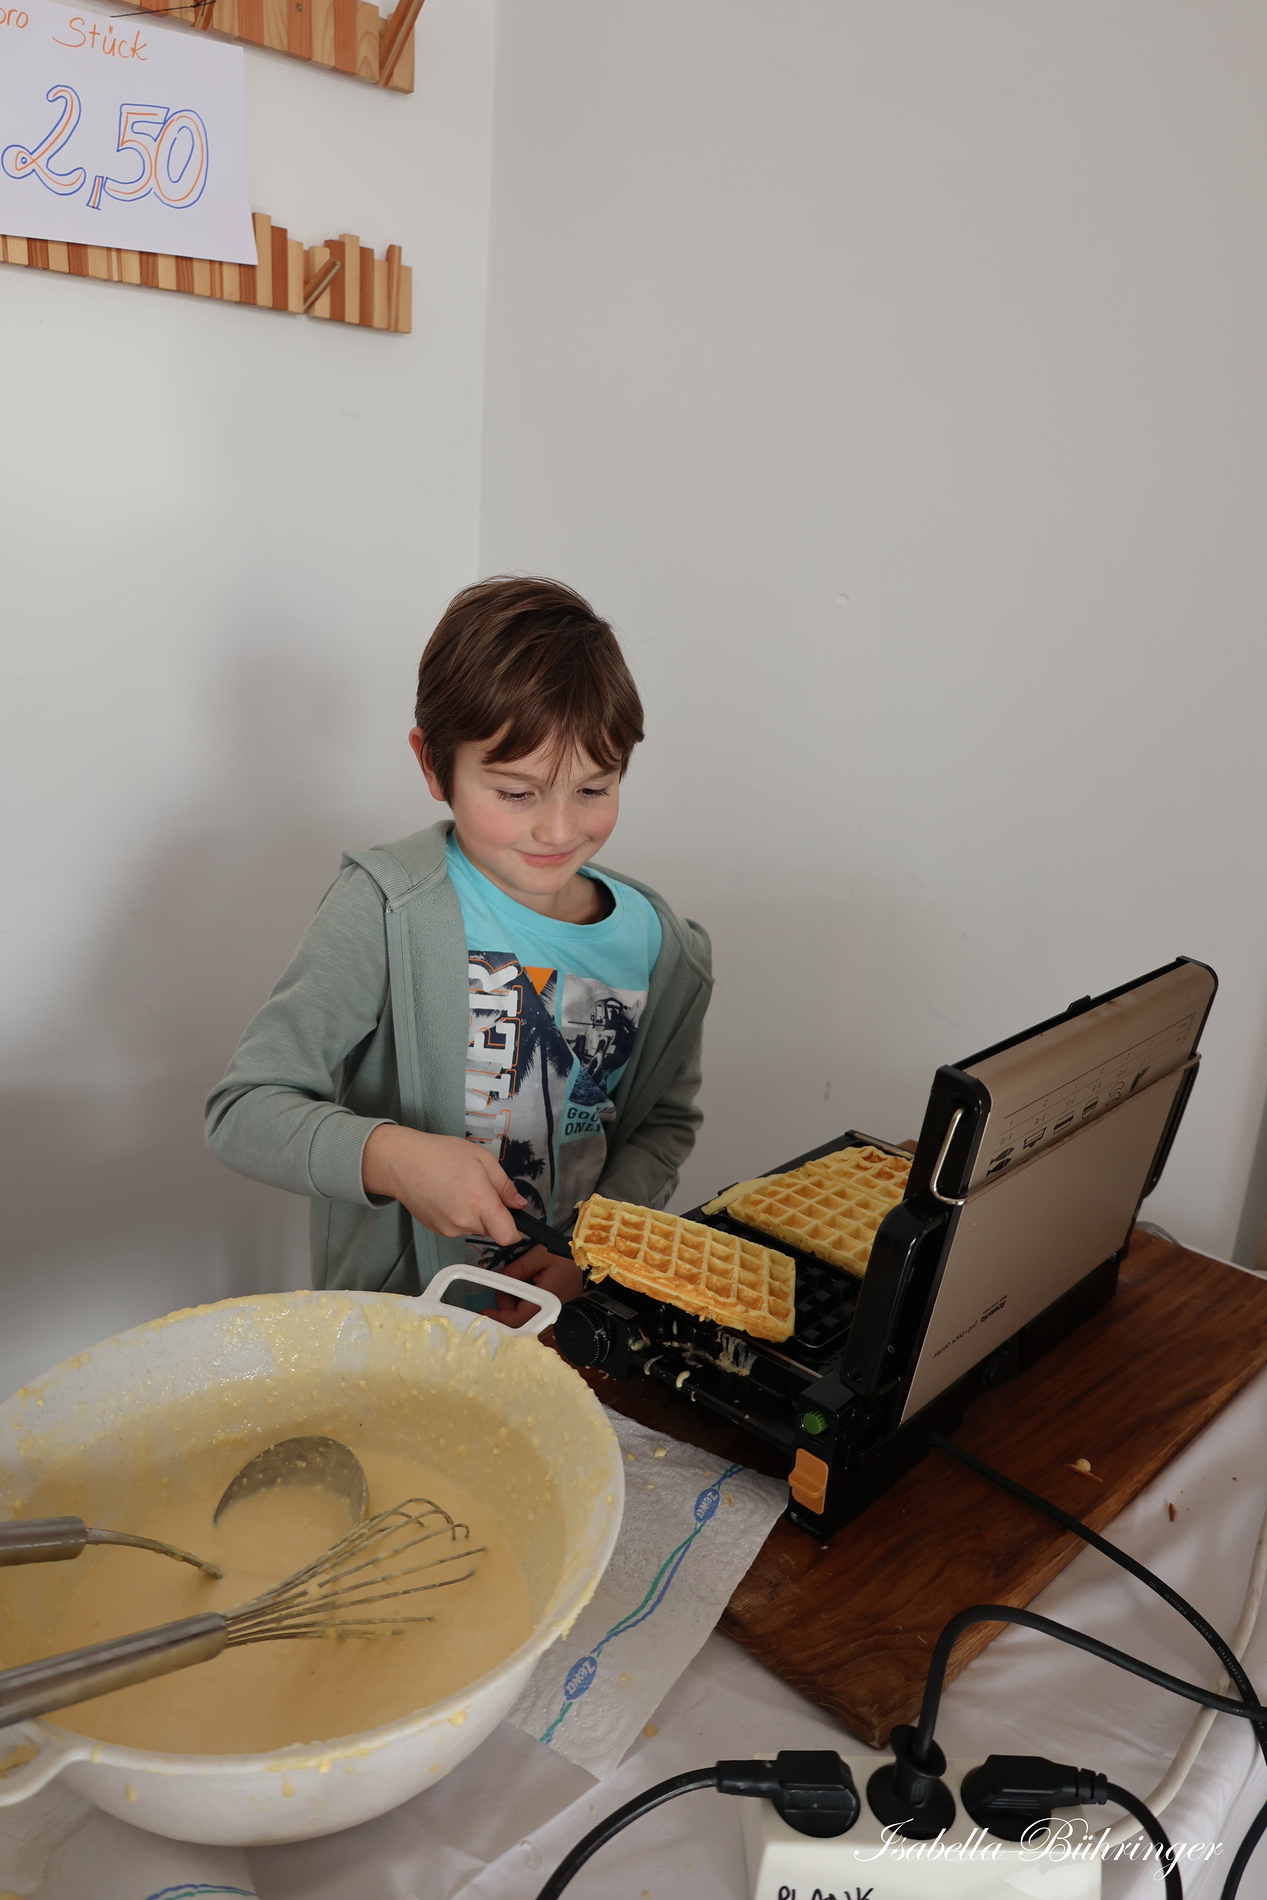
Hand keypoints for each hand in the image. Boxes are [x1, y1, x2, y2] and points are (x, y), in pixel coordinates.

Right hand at [361, 1125, 524, 1247]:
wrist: (402, 1162)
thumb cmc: (443, 1154)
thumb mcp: (482, 1159)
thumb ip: (504, 1185)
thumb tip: (519, 1204)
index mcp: (480, 1203)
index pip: (508, 1236)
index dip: (516, 1229)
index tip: (513, 1215)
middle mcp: (465, 1222)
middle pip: (492, 1230)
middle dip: (493, 1214)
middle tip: (480, 1188)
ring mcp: (449, 1230)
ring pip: (475, 1229)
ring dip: (475, 1215)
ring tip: (459, 1189)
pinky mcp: (437, 1231)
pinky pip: (459, 1228)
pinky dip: (459, 1216)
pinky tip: (447, 1197)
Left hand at [488, 1243, 583, 1328]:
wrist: (587, 1255)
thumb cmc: (564, 1254)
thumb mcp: (538, 1256)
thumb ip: (517, 1270)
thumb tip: (499, 1281)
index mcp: (546, 1300)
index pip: (519, 1318)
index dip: (499, 1317)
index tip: (484, 1311)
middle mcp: (550, 1310)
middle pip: (520, 1319)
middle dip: (505, 1306)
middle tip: (502, 1286)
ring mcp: (553, 1309)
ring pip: (526, 1315)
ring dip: (513, 1302)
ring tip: (514, 1280)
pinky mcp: (554, 1305)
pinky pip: (534, 1309)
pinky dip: (523, 1300)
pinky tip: (524, 1285)